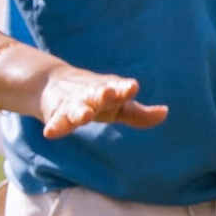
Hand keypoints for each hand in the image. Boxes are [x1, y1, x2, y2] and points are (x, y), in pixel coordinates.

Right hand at [36, 64, 168, 138]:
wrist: (53, 83)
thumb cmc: (97, 98)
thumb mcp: (119, 107)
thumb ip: (140, 114)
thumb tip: (165, 112)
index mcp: (110, 92)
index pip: (120, 90)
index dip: (125, 89)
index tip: (132, 87)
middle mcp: (91, 95)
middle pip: (97, 95)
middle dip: (102, 94)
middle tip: (107, 92)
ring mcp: (73, 104)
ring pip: (77, 107)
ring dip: (80, 110)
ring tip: (84, 114)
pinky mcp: (57, 115)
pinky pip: (57, 122)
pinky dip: (54, 126)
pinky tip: (50, 133)